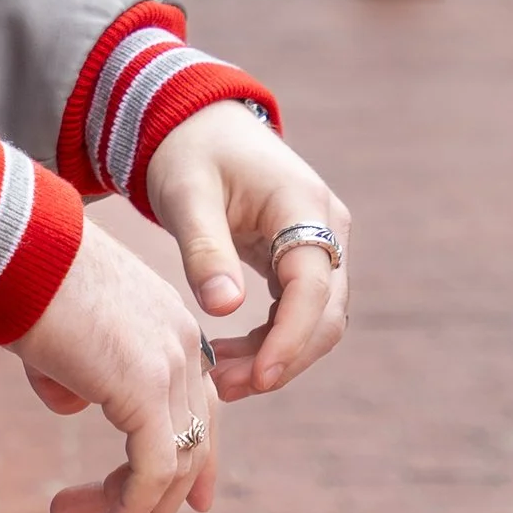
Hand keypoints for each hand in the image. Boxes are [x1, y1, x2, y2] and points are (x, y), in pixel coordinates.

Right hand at [13, 218, 217, 512]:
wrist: (8, 245)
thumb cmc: (18, 277)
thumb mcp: (58, 333)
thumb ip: (75, 368)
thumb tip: (73, 402)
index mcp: (170, 324)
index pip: (200, 404)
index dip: (193, 458)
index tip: (189, 504)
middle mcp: (183, 344)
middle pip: (191, 438)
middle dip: (154, 497)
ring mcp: (169, 365)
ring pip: (176, 462)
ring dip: (142, 512)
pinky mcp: (144, 389)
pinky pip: (154, 467)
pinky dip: (136, 507)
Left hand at [142, 100, 350, 402]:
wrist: (196, 122)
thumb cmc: (188, 152)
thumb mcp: (186, 196)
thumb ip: (204, 251)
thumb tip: (224, 310)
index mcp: (304, 204)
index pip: (314, 286)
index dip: (291, 338)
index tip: (258, 379)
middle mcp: (326, 226)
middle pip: (326, 312)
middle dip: (283, 358)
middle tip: (227, 390)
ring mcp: (320, 243)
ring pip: (317, 319)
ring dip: (277, 356)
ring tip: (222, 382)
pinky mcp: (302, 257)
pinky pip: (298, 310)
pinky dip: (270, 340)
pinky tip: (230, 359)